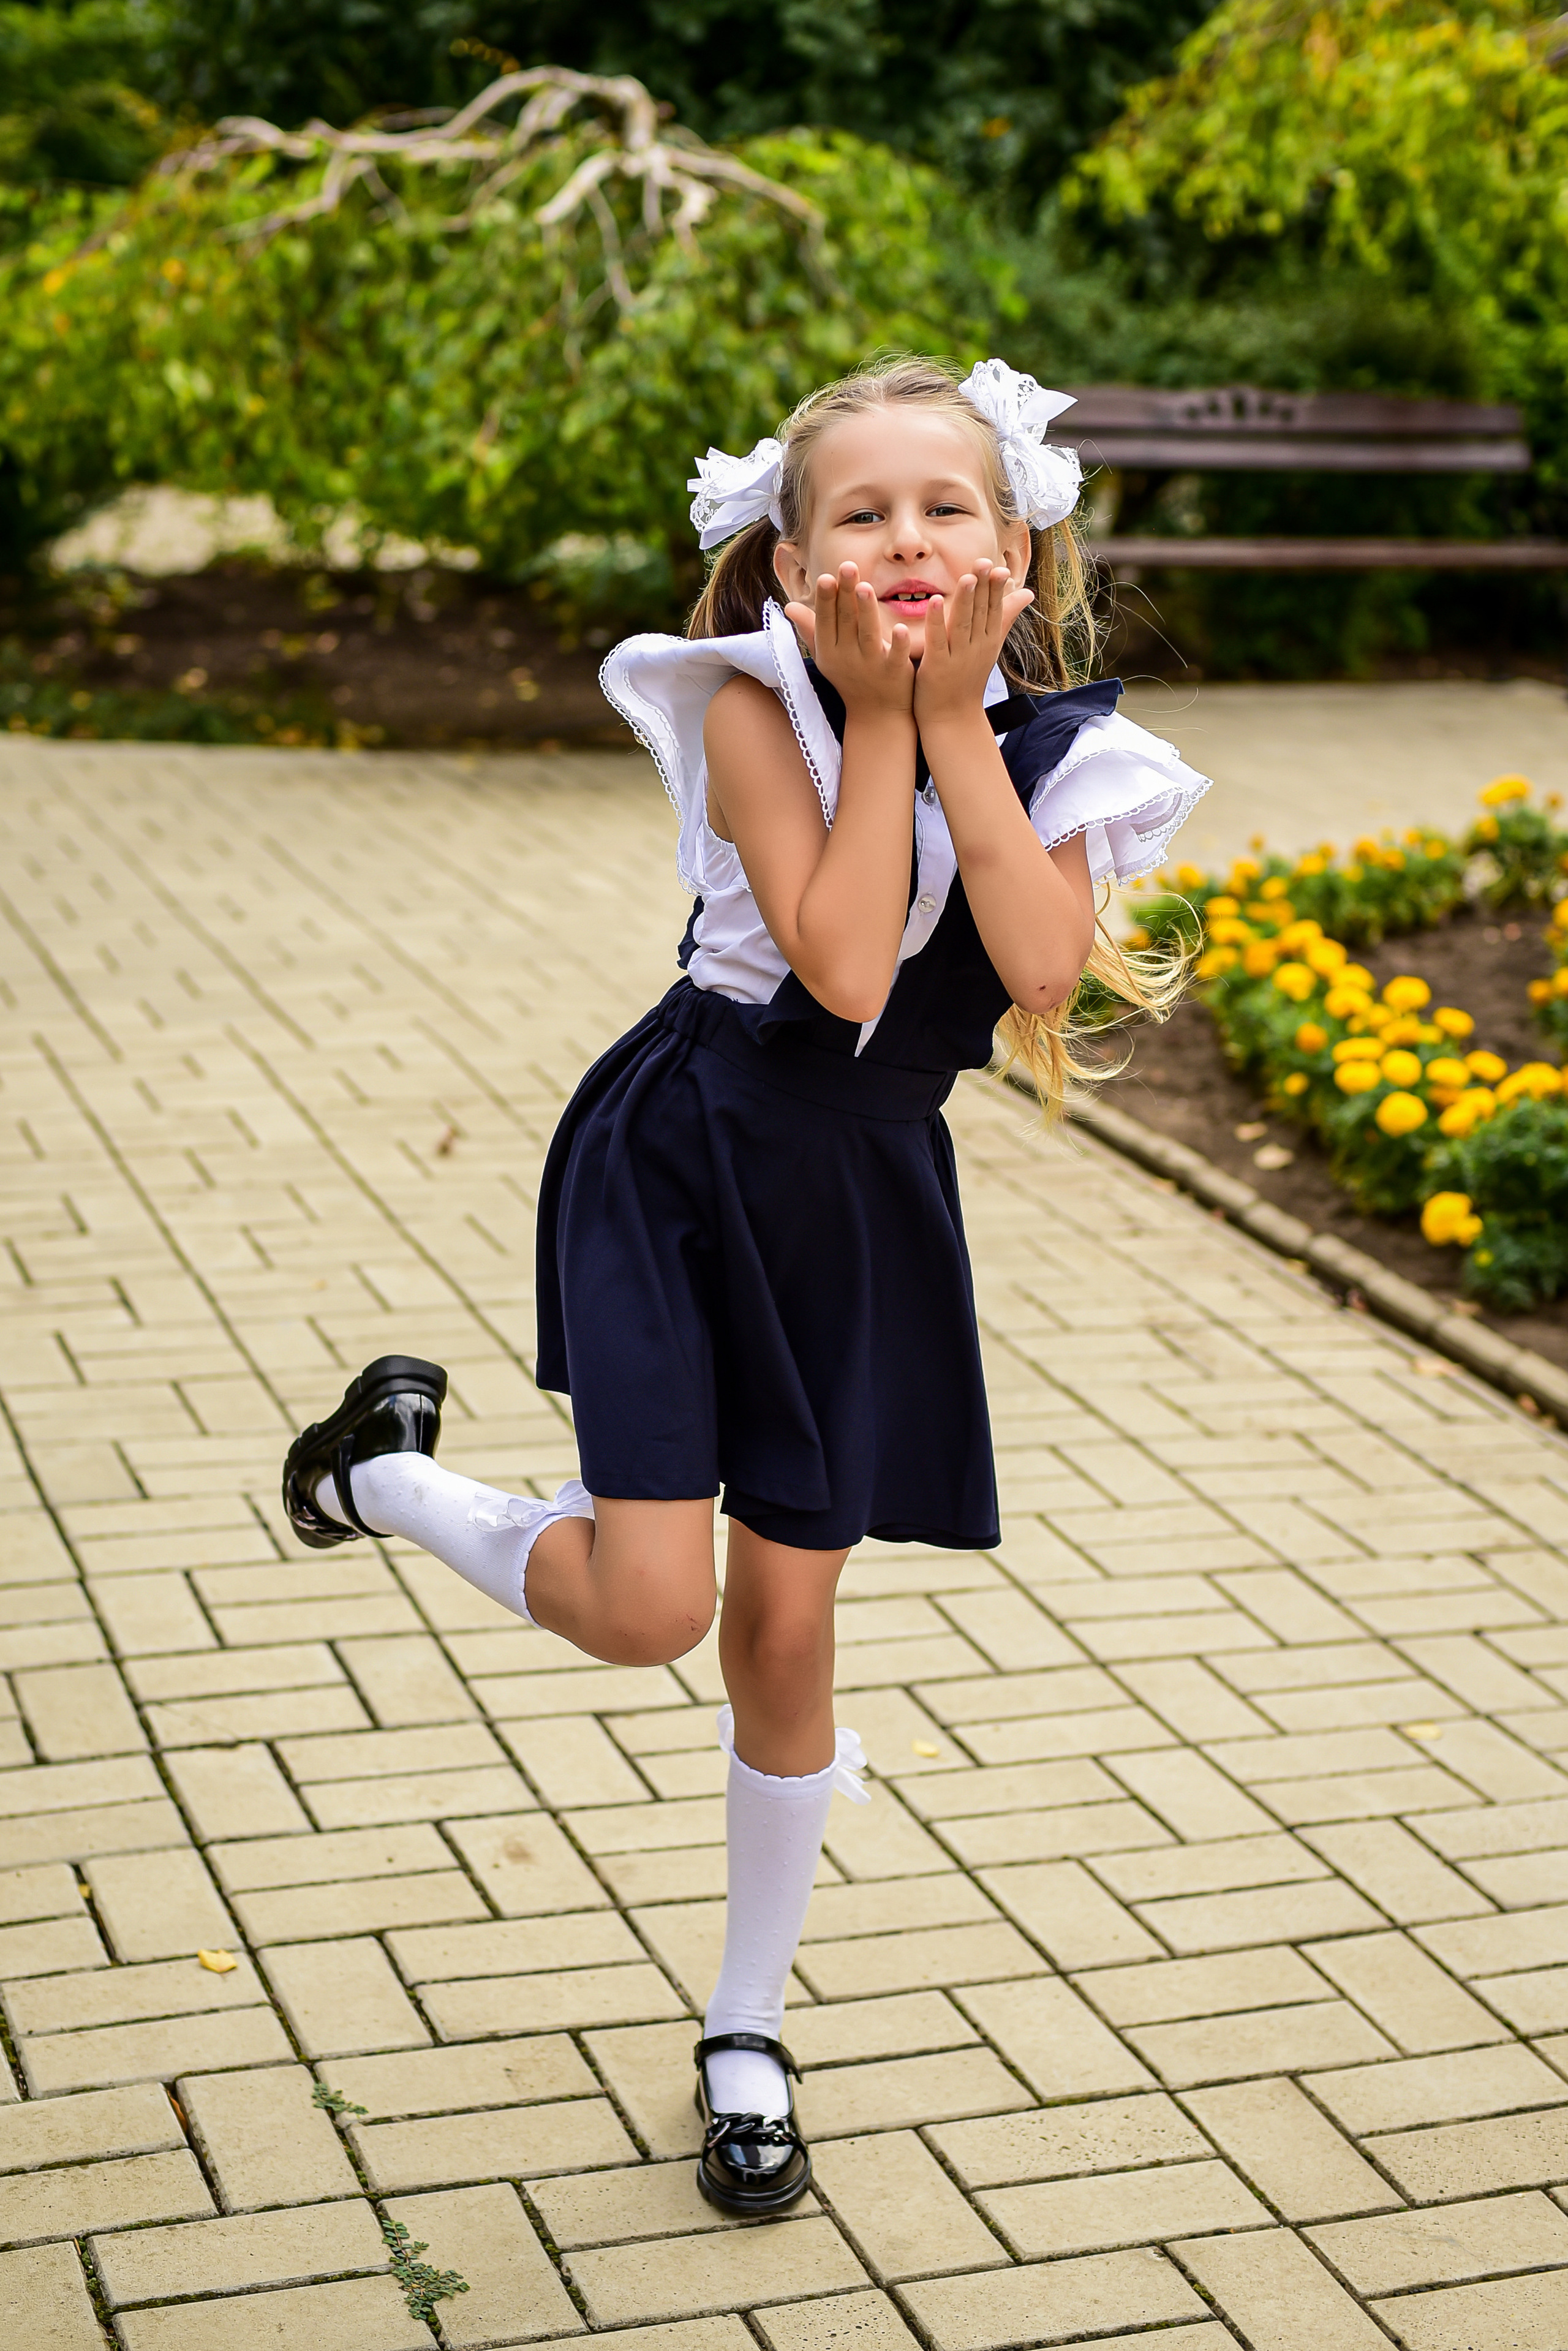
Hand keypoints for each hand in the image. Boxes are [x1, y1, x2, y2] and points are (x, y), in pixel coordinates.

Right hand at [785, 563, 914, 720]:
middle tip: (847, 566)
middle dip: (845, 594)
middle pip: (846, 621)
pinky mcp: (894, 673)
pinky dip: (898, 644)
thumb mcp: (827, 656)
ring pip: (868, 634)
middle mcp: (847, 658)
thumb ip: (811, 629)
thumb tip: (788, 606)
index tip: (826, 577)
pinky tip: (901, 628)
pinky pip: (896, 656)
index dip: (826, 600)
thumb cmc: (850, 678)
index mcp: (829, 651)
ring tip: (865, 588)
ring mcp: (871, 666)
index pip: (826, 620)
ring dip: (866, 611)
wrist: (876, 715)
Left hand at [912, 561, 1033, 729]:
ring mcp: (957, 656)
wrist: (953, 718)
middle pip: (981, 612)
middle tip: (984, 562)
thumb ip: (1005, 617)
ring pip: (962, 623)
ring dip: (965, 600)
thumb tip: (1027, 593)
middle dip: (983, 587)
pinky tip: (934, 602)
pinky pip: (937, 640)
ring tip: (967, 577)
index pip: (994, 609)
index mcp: (988, 640)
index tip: (998, 566)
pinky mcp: (936, 665)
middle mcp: (976, 647)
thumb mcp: (990, 646)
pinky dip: (936, 621)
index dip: (995, 588)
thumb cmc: (968, 679)